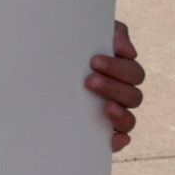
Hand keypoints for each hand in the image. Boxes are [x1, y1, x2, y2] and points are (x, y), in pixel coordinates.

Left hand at [83, 17, 146, 152]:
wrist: (41, 68)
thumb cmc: (71, 49)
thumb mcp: (89, 35)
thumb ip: (112, 33)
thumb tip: (128, 51)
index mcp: (121, 74)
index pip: (132, 74)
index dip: (118, 68)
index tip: (94, 61)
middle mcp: (121, 96)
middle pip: (133, 96)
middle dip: (113, 87)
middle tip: (89, 81)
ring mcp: (112, 116)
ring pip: (129, 120)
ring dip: (120, 114)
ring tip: (105, 107)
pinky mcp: (101, 133)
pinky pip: (116, 141)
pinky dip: (119, 140)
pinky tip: (113, 137)